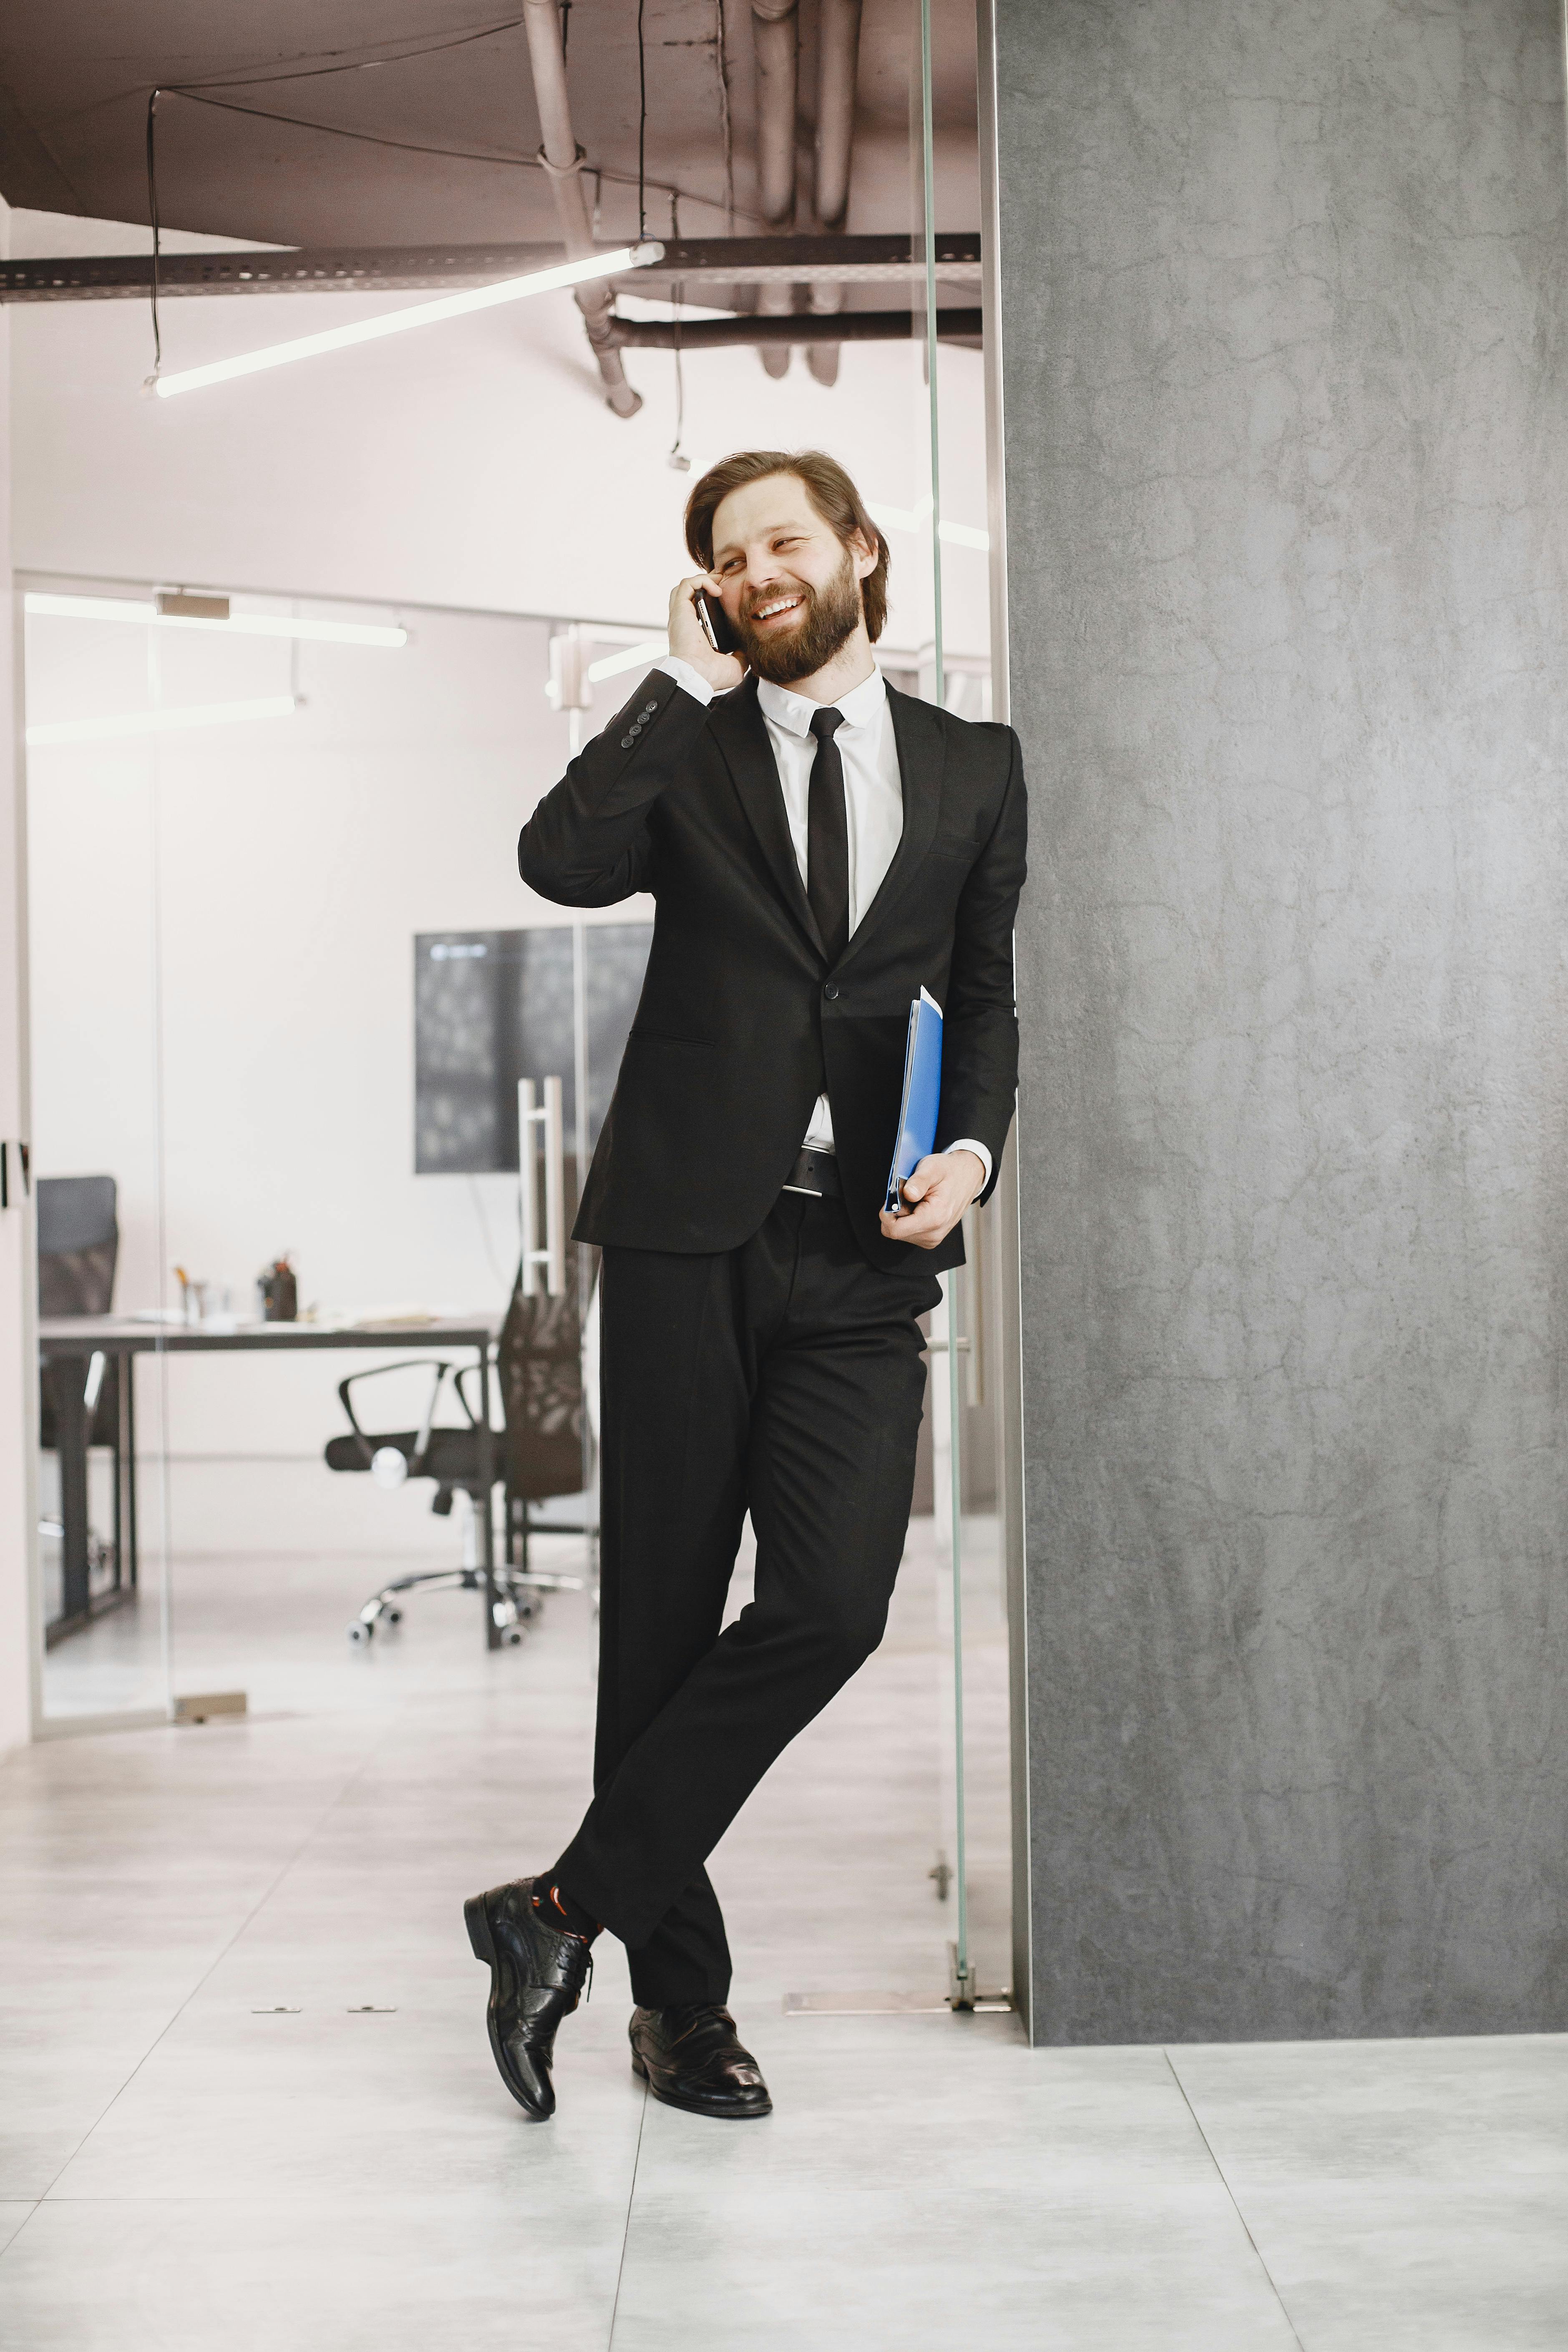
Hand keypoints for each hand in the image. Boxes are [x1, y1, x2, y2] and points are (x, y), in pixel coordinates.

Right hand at [667, 572, 745, 693]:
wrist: (698, 677)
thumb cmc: (712, 676)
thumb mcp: (735, 665)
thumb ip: (741, 654)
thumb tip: (749, 648)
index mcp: (696, 634)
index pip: (700, 610)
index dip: (713, 600)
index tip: (729, 597)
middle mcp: (686, 623)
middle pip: (692, 594)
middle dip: (708, 584)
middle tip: (724, 585)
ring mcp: (681, 616)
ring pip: (686, 586)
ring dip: (704, 579)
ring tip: (720, 583)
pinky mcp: (680, 610)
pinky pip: (687, 584)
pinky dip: (702, 580)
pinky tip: (717, 589)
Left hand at [879, 1150, 985, 1249]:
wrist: (967, 1177)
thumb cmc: (950, 1172)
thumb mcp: (932, 1167)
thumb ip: (918, 1181)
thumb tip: (907, 1194)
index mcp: (934, 1219)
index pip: (894, 1230)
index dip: (887, 1213)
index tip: (893, 1197)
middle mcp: (933, 1234)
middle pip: (895, 1231)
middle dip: (896, 1212)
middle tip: (908, 1194)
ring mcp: (932, 1238)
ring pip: (900, 1232)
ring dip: (902, 1214)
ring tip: (917, 1199)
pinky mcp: (930, 1238)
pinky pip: (907, 1232)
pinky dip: (908, 1219)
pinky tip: (919, 1206)